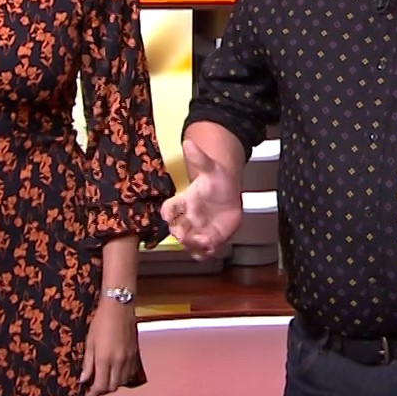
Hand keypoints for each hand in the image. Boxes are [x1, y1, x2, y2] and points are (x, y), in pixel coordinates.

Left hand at [79, 299, 138, 395]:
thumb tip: (83, 379)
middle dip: (102, 391)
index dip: (93, 394)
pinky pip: (129, 373)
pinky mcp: (135, 354)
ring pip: (122, 381)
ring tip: (104, 379)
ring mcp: (129, 359)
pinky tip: (115, 371)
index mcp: (105, 359)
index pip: (100, 386)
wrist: (119, 307)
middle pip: (112, 387)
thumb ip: (87, 363)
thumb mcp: (89, 342)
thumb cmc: (101, 322)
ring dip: (113, 384)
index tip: (87, 395)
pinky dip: (122, 377)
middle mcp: (119, 362)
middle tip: (93, 388)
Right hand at [160, 139, 241, 259]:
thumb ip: (199, 158)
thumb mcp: (210, 167)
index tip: (167, 214)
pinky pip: (202, 251)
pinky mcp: (210, 238)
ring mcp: (198, 230)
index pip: (170, 208)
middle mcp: (188, 218)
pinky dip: (203, 253)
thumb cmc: (216, 180)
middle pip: (177, 229)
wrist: (229, 193)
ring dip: (193, 244)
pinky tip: (210, 249)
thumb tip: (189, 142)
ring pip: (188, 242)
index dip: (167, 212)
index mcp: (184, 201)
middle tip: (183, 233)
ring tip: (203, 242)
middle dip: (179, 232)